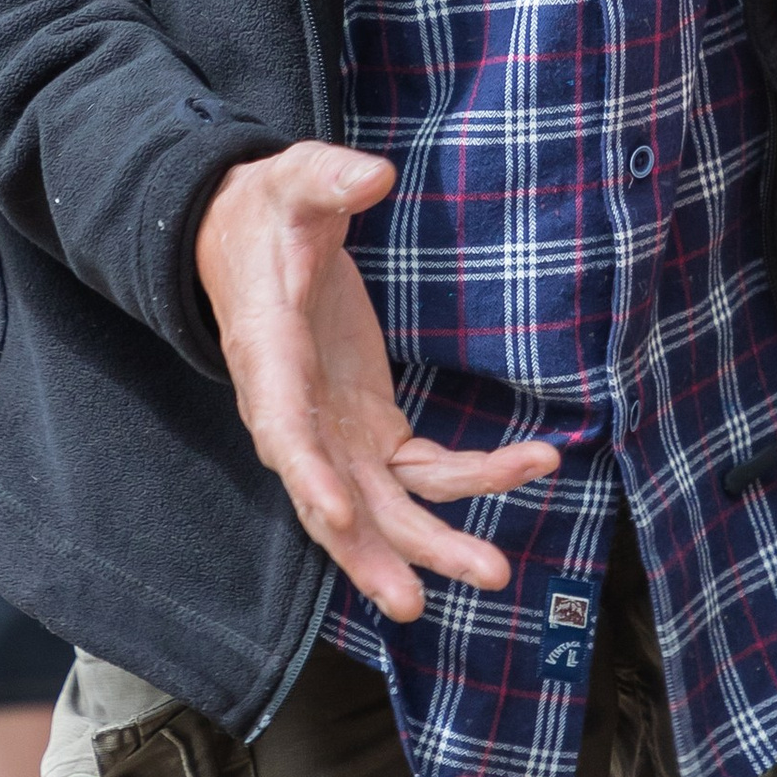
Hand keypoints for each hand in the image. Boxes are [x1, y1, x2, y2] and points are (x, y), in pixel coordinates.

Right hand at [194, 143, 556, 621]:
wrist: (248, 240)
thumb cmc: (267, 213)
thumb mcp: (292, 181)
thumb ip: (327, 179)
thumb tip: (372, 175)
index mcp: (269, 360)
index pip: (285, 431)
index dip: (310, 478)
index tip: (337, 517)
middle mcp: (297, 415)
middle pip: (336, 501)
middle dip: (378, 551)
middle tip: (419, 600)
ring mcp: (334, 430)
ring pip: (382, 507)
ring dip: (432, 543)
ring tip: (495, 570)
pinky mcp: (367, 426)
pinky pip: (419, 471)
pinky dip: (470, 479)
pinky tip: (528, 466)